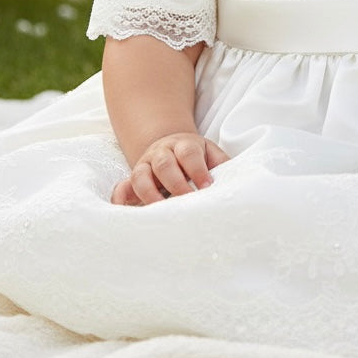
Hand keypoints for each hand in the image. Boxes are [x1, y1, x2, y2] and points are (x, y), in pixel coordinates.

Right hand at [111, 132, 229, 205]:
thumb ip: (222, 165)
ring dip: (149, 194)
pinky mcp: (132, 179)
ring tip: (160, 212)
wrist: (171, 145)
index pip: (189, 154)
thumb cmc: (196, 156)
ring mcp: (145, 165)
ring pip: (141, 175)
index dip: (198, 170)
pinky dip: (120, 199)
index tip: (207, 188)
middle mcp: (162, 153)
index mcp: (184, 145)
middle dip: (175, 183)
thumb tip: (237, 181)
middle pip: (164, 163)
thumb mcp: (211, 154)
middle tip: (187, 201)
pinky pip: (122, 187)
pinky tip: (124, 211)